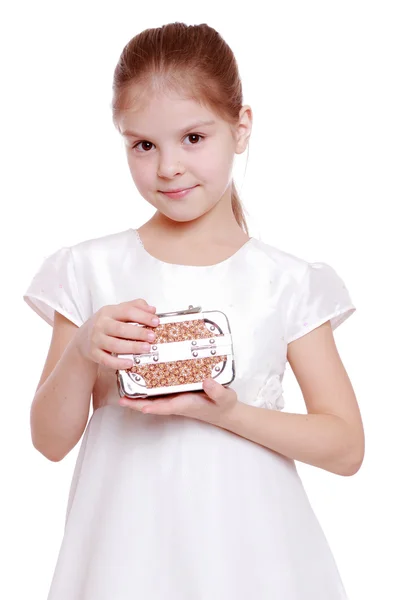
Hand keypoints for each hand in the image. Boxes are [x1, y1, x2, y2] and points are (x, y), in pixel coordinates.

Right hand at [73, 298, 158, 369]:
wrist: (83, 338)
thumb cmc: (106, 324)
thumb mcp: (117, 311)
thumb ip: (135, 307)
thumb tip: (152, 309)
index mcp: (108, 311)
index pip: (127, 311)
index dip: (143, 316)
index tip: (156, 321)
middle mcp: (101, 325)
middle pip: (121, 329)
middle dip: (139, 333)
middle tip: (152, 337)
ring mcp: (96, 340)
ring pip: (115, 345)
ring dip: (132, 347)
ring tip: (146, 348)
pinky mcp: (94, 353)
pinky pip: (106, 360)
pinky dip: (119, 363)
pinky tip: (130, 363)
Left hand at [119, 378, 237, 424]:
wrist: (225, 410)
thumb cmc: (223, 405)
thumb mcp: (224, 398)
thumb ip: (217, 391)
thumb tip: (207, 382)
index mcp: (185, 404)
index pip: (166, 407)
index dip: (152, 407)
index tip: (141, 407)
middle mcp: (176, 402)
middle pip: (153, 404)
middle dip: (137, 402)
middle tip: (120, 398)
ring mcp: (175, 397)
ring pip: (153, 397)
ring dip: (139, 394)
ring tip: (123, 386)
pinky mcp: (176, 391)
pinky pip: (159, 390)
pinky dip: (148, 386)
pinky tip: (140, 377)